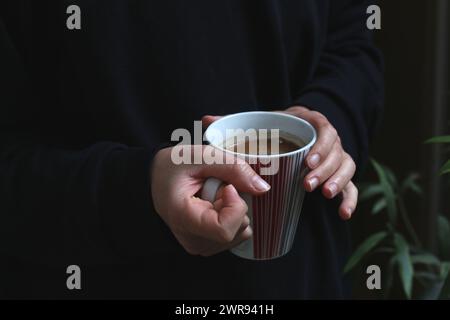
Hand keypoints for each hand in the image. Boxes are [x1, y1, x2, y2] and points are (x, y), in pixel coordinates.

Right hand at [151, 146, 269, 255]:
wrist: (155, 179)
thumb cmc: (171, 167)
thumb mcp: (198, 155)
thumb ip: (232, 167)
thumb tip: (262, 188)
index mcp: (184, 219)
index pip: (225, 230)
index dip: (234, 206)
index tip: (227, 187)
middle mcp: (192, 240)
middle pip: (237, 229)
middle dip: (236, 203)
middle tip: (216, 186)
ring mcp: (200, 245)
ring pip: (241, 232)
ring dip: (234, 209)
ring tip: (213, 195)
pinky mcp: (208, 245)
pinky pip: (237, 233)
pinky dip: (233, 216)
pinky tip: (215, 204)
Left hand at [202, 106, 357, 219]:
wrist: (289, 133)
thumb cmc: (271, 131)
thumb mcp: (257, 124)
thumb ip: (234, 123)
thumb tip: (206, 121)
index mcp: (308, 123)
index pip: (324, 129)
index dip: (320, 146)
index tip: (305, 162)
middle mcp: (326, 139)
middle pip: (338, 151)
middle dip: (325, 169)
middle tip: (308, 185)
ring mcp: (334, 156)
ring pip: (347, 166)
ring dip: (338, 181)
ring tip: (324, 195)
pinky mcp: (337, 173)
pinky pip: (352, 185)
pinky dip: (350, 198)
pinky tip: (343, 214)